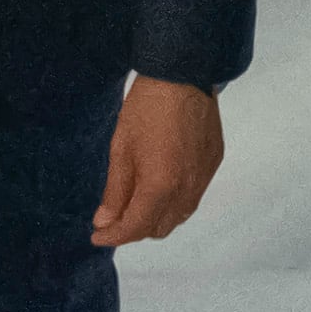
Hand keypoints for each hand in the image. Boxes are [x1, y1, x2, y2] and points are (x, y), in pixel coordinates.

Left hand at [92, 77, 224, 245]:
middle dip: (134, 229)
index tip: (97, 235)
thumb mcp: (121, 150)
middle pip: (159, 229)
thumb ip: (115, 192)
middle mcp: (187, 190)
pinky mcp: (213, 165)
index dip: (113, 236)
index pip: (136, 228)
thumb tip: (105, 222)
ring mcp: (204, 178)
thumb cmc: (146, 109)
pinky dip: (175, 201)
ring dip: (156, 217)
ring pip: (179, 216)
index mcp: (161, 187)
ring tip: (136, 200)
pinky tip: (161, 183)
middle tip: (114, 215)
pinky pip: (193, 197)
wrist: (184, 75)